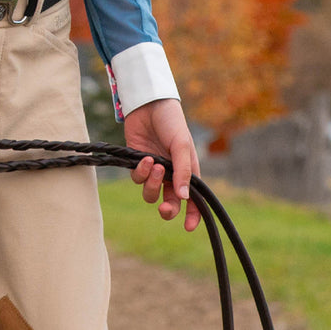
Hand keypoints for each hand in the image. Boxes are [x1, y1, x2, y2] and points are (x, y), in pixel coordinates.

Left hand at [123, 98, 200, 231]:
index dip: (193, 216)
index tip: (189, 227)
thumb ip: (182, 171)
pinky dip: (140, 172)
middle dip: (168, 209)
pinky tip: (145, 158)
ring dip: (152, 185)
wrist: (149, 104)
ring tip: (155, 165)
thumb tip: (185, 199)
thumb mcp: (181, 146)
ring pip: (151, 193)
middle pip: (170, 202)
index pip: (193, 200)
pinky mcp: (137, 162)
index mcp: (188, 172)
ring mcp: (153, 169)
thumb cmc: (171, 123)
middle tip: (165, 206)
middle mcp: (171, 174)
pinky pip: (137, 178)